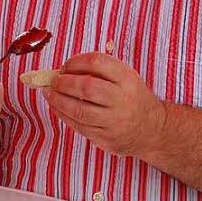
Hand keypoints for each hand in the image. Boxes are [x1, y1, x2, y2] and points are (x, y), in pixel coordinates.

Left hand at [41, 52, 166, 156]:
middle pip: (87, 87)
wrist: (152, 129)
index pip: (97, 62)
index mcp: (127, 79)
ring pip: (80, 110)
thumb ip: (99, 71)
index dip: (76, 62)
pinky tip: (57, 107)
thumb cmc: (131, 98)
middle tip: (53, 81)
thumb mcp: (124, 78)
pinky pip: (79, 126)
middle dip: (64, 83)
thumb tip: (62, 71)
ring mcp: (115, 122)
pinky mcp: (107, 138)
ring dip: (58, 100)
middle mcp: (122, 100)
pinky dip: (63, 115)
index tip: (65, 65)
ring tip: (49, 93)